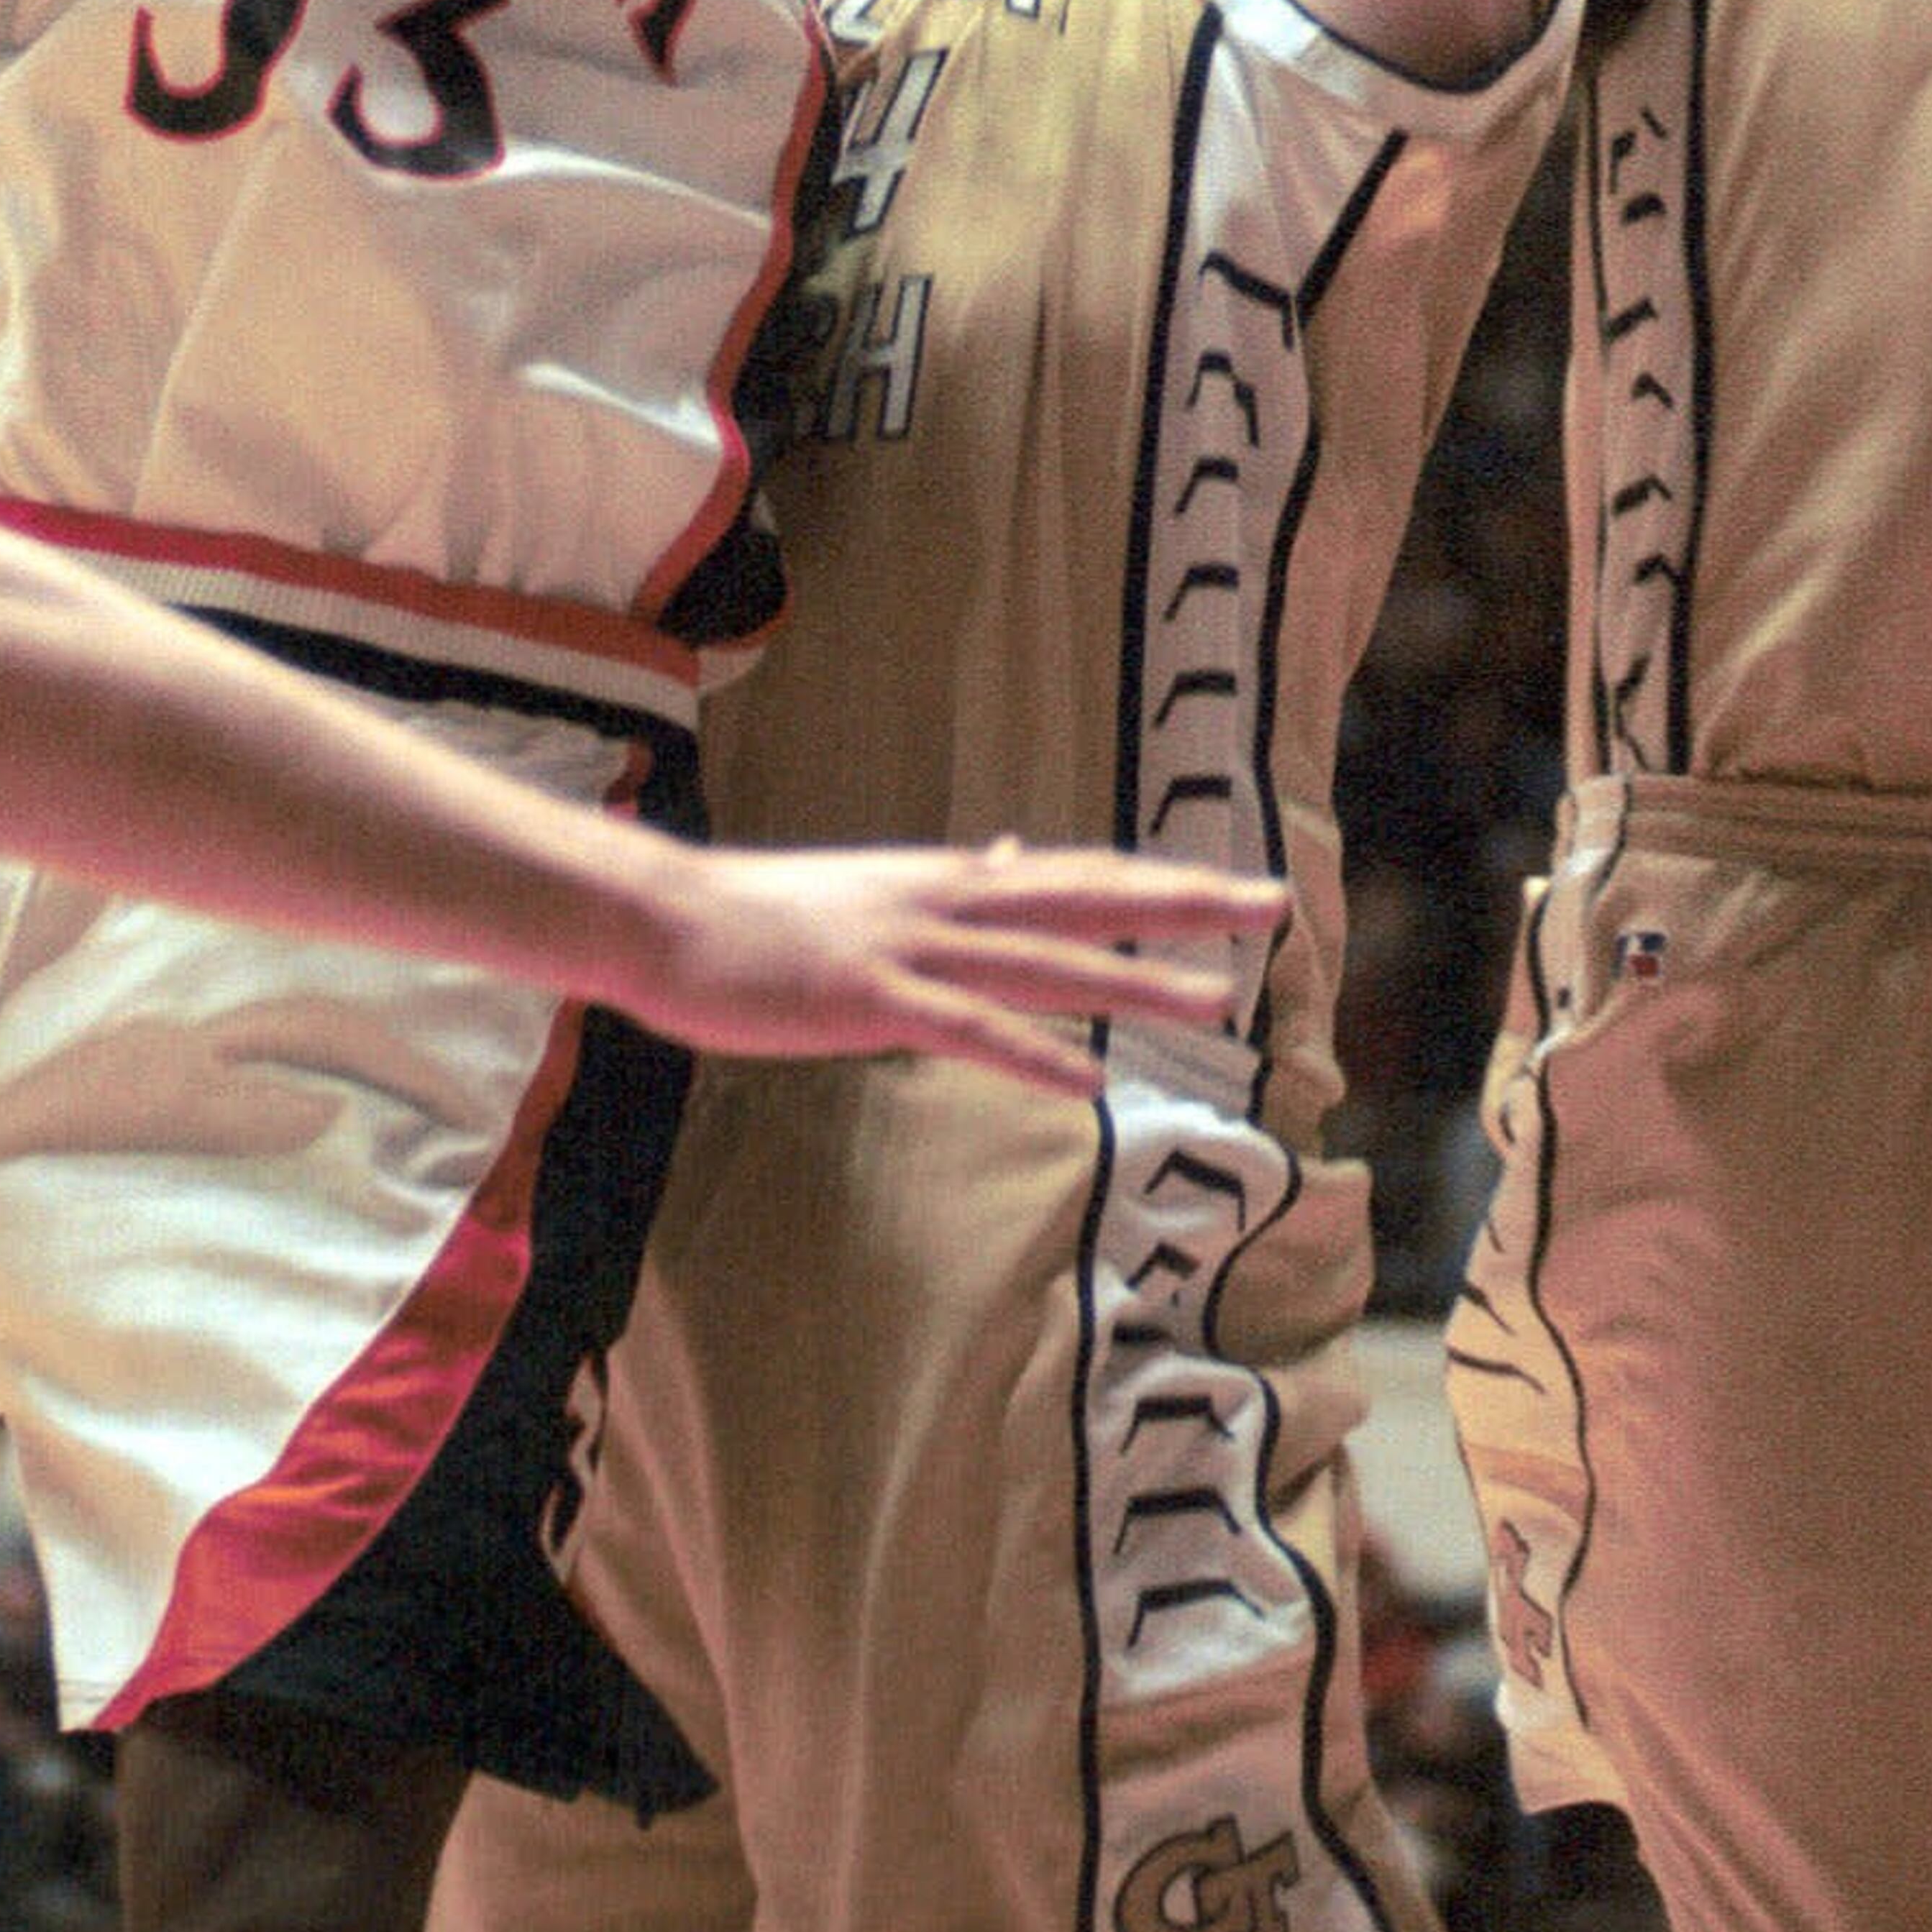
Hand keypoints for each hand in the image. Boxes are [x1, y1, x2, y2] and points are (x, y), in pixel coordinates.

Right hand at [636, 839, 1282, 1091]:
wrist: (661, 919)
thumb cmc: (755, 918)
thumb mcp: (866, 886)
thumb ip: (947, 881)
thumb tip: (1008, 854)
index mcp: (943, 881)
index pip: (1071, 874)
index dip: (1155, 880)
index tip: (1231, 882)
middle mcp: (942, 902)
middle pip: (1084, 897)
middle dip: (1180, 901)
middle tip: (1270, 899)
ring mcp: (909, 949)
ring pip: (1046, 963)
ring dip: (1133, 980)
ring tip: (1216, 998)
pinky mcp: (869, 999)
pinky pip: (968, 1031)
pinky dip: (1033, 1052)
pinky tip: (1089, 1077)